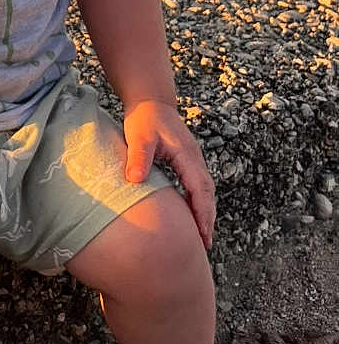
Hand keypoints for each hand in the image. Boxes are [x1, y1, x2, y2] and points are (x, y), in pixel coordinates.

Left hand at [122, 101, 216, 249]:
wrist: (149, 99)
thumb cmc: (143, 117)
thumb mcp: (138, 136)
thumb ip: (138, 157)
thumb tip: (135, 181)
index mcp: (187, 155)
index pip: (200, 189)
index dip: (202, 213)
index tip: (203, 234)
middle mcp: (194, 158)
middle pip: (207, 193)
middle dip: (208, 218)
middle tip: (205, 244)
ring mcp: (191, 159)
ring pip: (204, 190)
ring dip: (204, 211)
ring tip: (201, 235)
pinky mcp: (185, 159)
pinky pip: (195, 184)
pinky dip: (197, 201)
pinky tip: (190, 213)